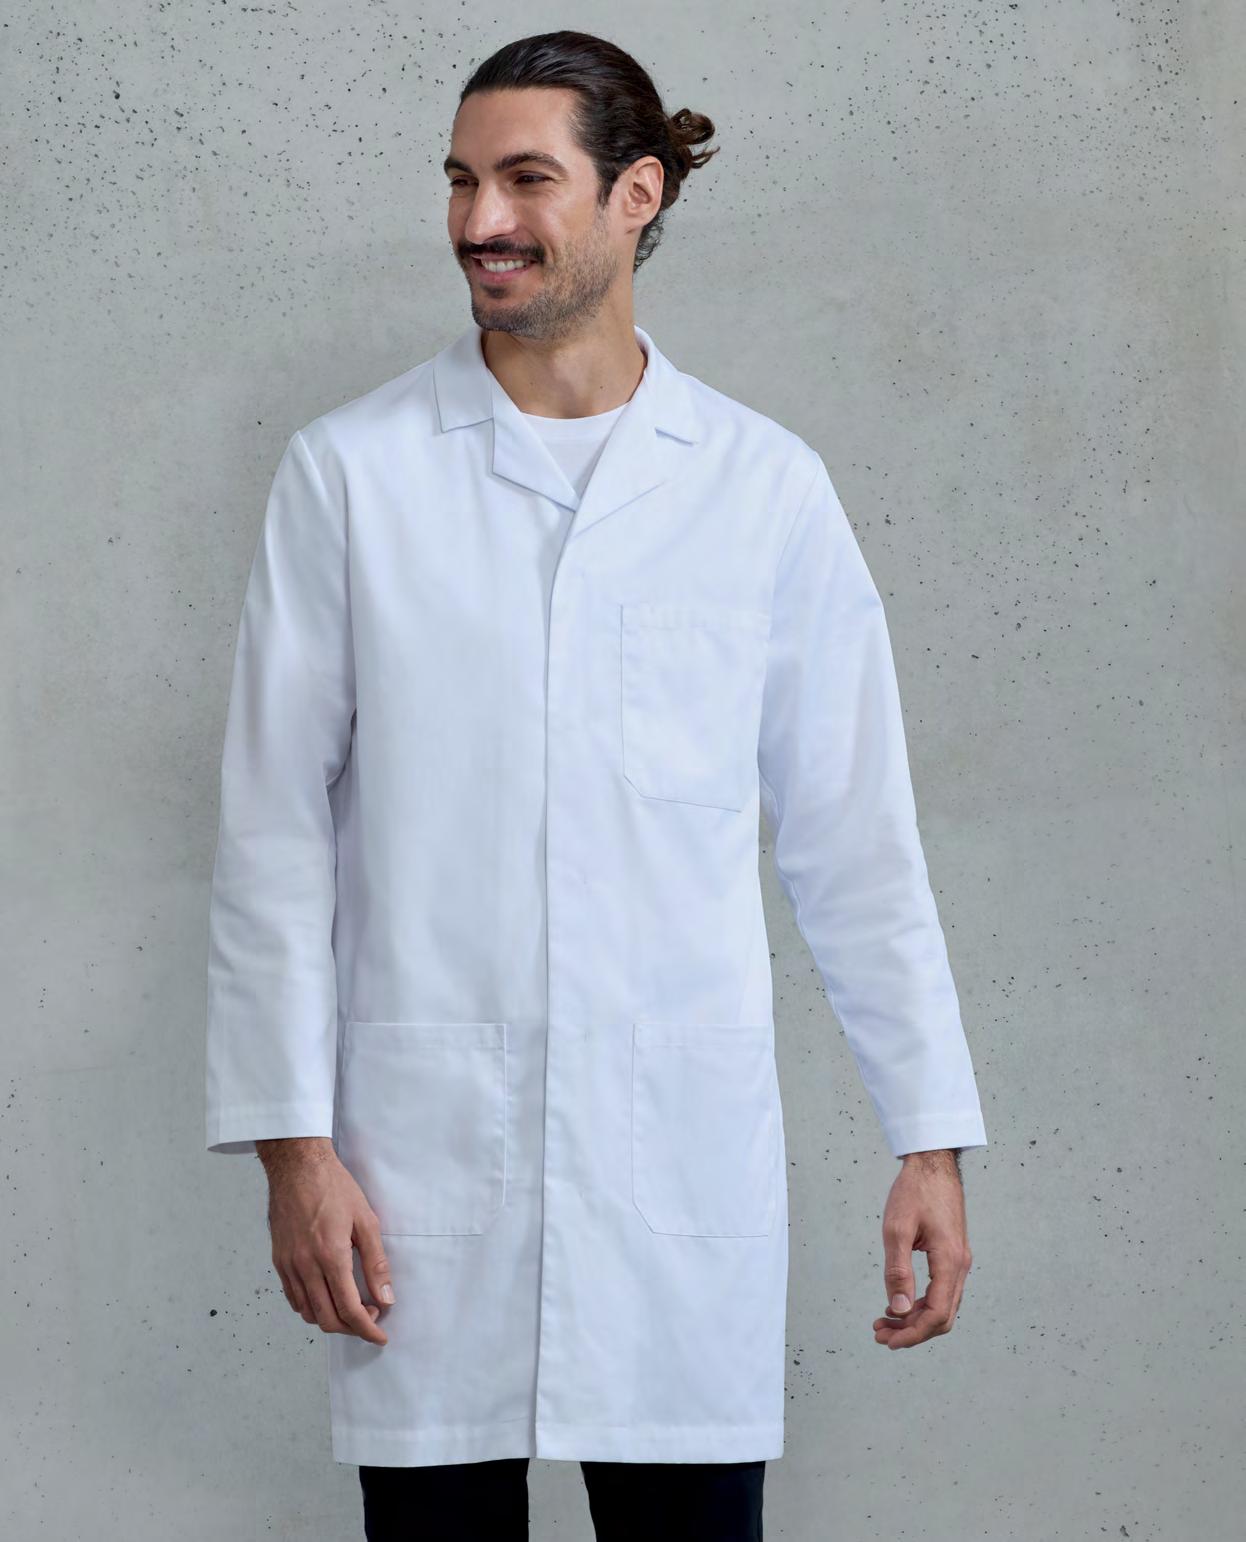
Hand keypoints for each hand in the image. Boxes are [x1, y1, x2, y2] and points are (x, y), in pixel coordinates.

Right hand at [257, 1137, 393, 1344]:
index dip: (367, 1329)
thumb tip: (386, 1297)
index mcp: (330, 1256)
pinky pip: (293, 1298)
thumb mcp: (366, 1220)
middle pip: (327, 1319)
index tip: (380, 1336)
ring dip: (331, 1319)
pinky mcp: (278, 1261)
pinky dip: (311, 1307)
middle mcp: (305, 1266)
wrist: (297, 1167)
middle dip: (352, 1328)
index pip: (349, 1309)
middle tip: (371, 1318)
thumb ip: (376, 1263)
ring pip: (308, 1313)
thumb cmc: (334, 1187)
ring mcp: (288, 1265)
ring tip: (351, 1307)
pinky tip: (327, 1296)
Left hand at [873, 1148, 973, 1349]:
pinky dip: (920, 1303)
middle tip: (880, 1335)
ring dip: (915, 1319)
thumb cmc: (915, 1191)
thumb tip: (896, 1310)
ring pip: (942, 1305)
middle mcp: (959, 1265)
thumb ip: (897, 1270)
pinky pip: (941, 1290)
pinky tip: (898, 1303)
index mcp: (950, 1261)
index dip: (912, 1333)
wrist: (933, 1163)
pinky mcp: (952, 1254)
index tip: (886, 1340)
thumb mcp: (897, 1228)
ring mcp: (958, 1260)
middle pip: (941, 1317)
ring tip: (883, 1322)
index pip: (936, 1314)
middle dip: (911, 1331)